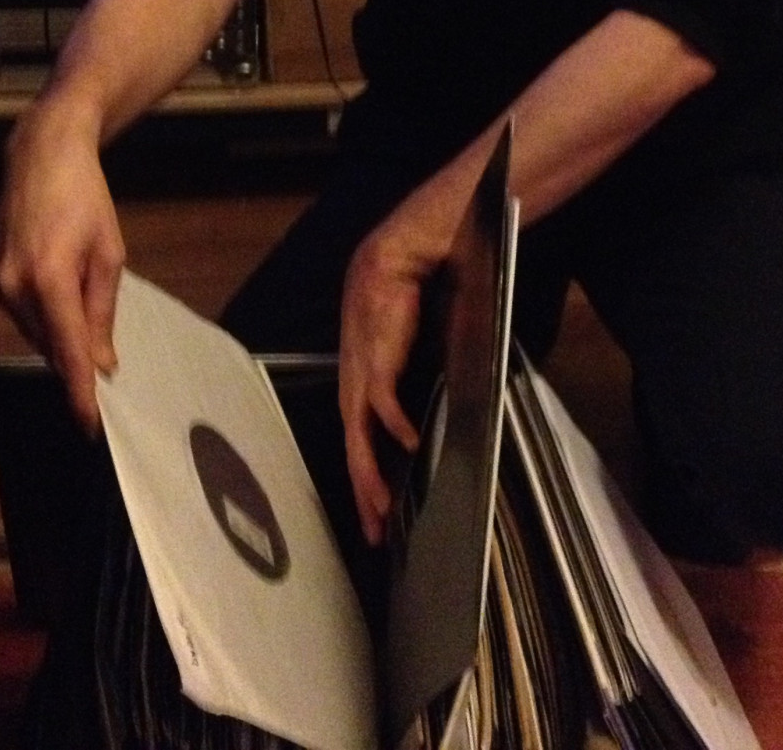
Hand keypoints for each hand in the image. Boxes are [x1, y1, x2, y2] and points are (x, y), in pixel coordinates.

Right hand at [0, 96, 124, 435]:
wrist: (41, 156)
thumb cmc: (86, 200)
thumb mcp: (109, 255)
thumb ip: (102, 313)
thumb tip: (101, 363)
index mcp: (50, 278)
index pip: (67, 351)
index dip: (79, 392)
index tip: (90, 425)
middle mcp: (13, 286)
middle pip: (50, 344)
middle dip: (75, 354)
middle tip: (102, 350)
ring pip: (34, 331)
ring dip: (58, 329)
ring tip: (77, 289)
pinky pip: (19, 313)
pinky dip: (41, 313)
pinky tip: (55, 284)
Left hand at [339, 186, 462, 544]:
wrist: (402, 250)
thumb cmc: (406, 295)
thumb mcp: (407, 346)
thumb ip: (412, 375)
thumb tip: (429, 409)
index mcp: (358, 379)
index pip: (357, 438)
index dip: (365, 477)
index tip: (376, 513)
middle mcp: (352, 380)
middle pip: (353, 448)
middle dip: (363, 492)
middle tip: (374, 531)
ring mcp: (360, 370)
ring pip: (359, 436)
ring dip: (370, 474)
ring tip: (383, 509)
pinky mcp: (377, 355)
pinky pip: (383, 403)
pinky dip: (395, 427)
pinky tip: (411, 447)